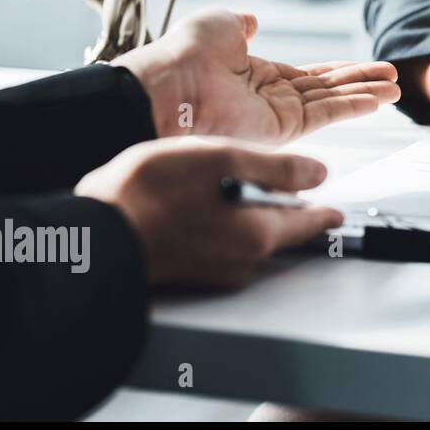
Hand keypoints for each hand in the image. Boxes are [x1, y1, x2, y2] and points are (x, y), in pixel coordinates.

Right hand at [76, 137, 343, 288]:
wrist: (92, 232)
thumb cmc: (152, 194)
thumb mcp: (224, 160)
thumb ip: (278, 168)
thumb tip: (319, 174)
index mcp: (259, 234)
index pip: (309, 223)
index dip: (325, 210)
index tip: (337, 210)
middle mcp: (242, 260)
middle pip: (277, 227)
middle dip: (276, 201)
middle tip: (268, 175)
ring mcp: (213, 269)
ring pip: (245, 232)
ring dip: (240, 206)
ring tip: (216, 177)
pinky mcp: (187, 268)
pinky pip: (217, 240)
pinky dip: (215, 218)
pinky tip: (192, 199)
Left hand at [114, 8, 400, 142]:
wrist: (171, 87)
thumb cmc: (186, 54)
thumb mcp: (218, 23)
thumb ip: (241, 24)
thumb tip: (251, 20)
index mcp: (255, 74)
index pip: (307, 74)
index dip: (340, 70)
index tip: (368, 67)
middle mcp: (270, 97)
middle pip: (327, 88)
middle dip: (361, 82)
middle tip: (392, 77)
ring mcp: (277, 115)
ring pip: (332, 101)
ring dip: (366, 93)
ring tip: (397, 88)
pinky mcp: (283, 129)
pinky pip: (326, 113)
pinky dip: (354, 104)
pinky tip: (377, 98)